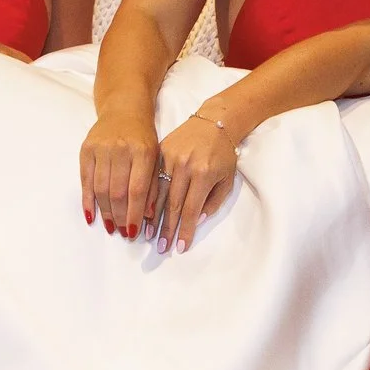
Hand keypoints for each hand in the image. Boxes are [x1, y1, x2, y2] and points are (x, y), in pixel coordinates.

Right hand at [80, 110, 160, 237]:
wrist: (124, 109)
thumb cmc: (144, 137)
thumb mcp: (156, 157)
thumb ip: (154, 185)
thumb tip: (147, 217)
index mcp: (144, 152)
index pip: (137, 190)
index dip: (134, 214)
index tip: (134, 232)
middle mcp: (121, 149)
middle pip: (117, 192)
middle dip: (120, 217)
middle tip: (122, 233)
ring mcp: (101, 148)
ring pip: (101, 188)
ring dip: (105, 212)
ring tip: (111, 228)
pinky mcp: (86, 149)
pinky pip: (85, 180)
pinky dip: (87, 200)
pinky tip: (91, 215)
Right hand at [150, 111, 236, 252]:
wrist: (215, 122)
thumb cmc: (224, 154)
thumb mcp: (227, 179)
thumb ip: (213, 202)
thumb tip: (196, 220)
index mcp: (203, 174)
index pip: (191, 209)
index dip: (185, 230)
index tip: (180, 246)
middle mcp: (185, 166)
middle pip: (172, 204)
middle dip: (166, 228)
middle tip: (160, 248)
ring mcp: (170, 157)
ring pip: (158, 192)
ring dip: (153, 216)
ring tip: (148, 234)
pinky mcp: (160, 150)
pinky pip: (151, 177)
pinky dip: (147, 196)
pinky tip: (143, 210)